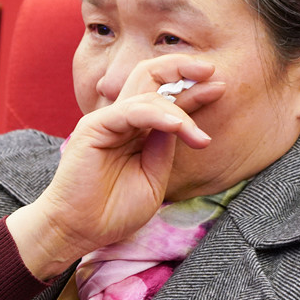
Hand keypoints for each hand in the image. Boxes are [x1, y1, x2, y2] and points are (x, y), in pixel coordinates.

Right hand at [6, 55, 225, 279]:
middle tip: (212, 72)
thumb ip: (165, 149)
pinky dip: (158, 115)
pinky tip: (179, 126)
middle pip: (151, 76)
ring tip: (203, 125)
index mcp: (137, 129)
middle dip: (182, 68)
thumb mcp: (153, 178)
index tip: (219, 86)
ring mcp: (108, 120)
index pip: (166, 96)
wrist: (80, 231)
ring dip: (180, 103)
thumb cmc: (113, 211)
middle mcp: (123, 118)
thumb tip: (182, 121)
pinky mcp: (94, 127)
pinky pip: (132, 111)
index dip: (192, 89)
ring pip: (146, 90)